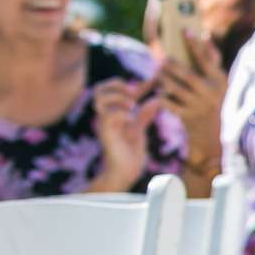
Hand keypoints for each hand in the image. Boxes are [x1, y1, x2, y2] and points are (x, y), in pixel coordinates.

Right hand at [90, 77, 162, 191]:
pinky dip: (121, 112)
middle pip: (98, 89)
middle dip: (116, 84)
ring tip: (132, 105)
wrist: (125, 173)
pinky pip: (108, 115)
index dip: (129, 82)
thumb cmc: (130, 155)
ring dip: (117, 97)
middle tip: (135, 92)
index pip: (114, 89)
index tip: (152, 81)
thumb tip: (155, 100)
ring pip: (99, 98)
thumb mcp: (139, 130)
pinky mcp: (106, 134)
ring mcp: (104, 124)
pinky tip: (130, 119)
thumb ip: (144, 115)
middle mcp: (105, 116)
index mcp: (113, 113)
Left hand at [154, 31, 226, 168]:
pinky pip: (166, 101)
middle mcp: (210, 92)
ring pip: (172, 86)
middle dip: (170, 64)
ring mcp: (197, 105)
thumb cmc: (213, 100)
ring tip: (159, 73)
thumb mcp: (219, 82)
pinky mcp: (185, 116)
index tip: (184, 31)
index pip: (206, 59)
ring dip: (162, 78)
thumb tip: (203, 35)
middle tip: (162, 59)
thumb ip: (211, 59)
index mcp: (220, 80)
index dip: (195, 44)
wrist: (211, 135)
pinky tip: (160, 93)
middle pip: (184, 73)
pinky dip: (160, 95)